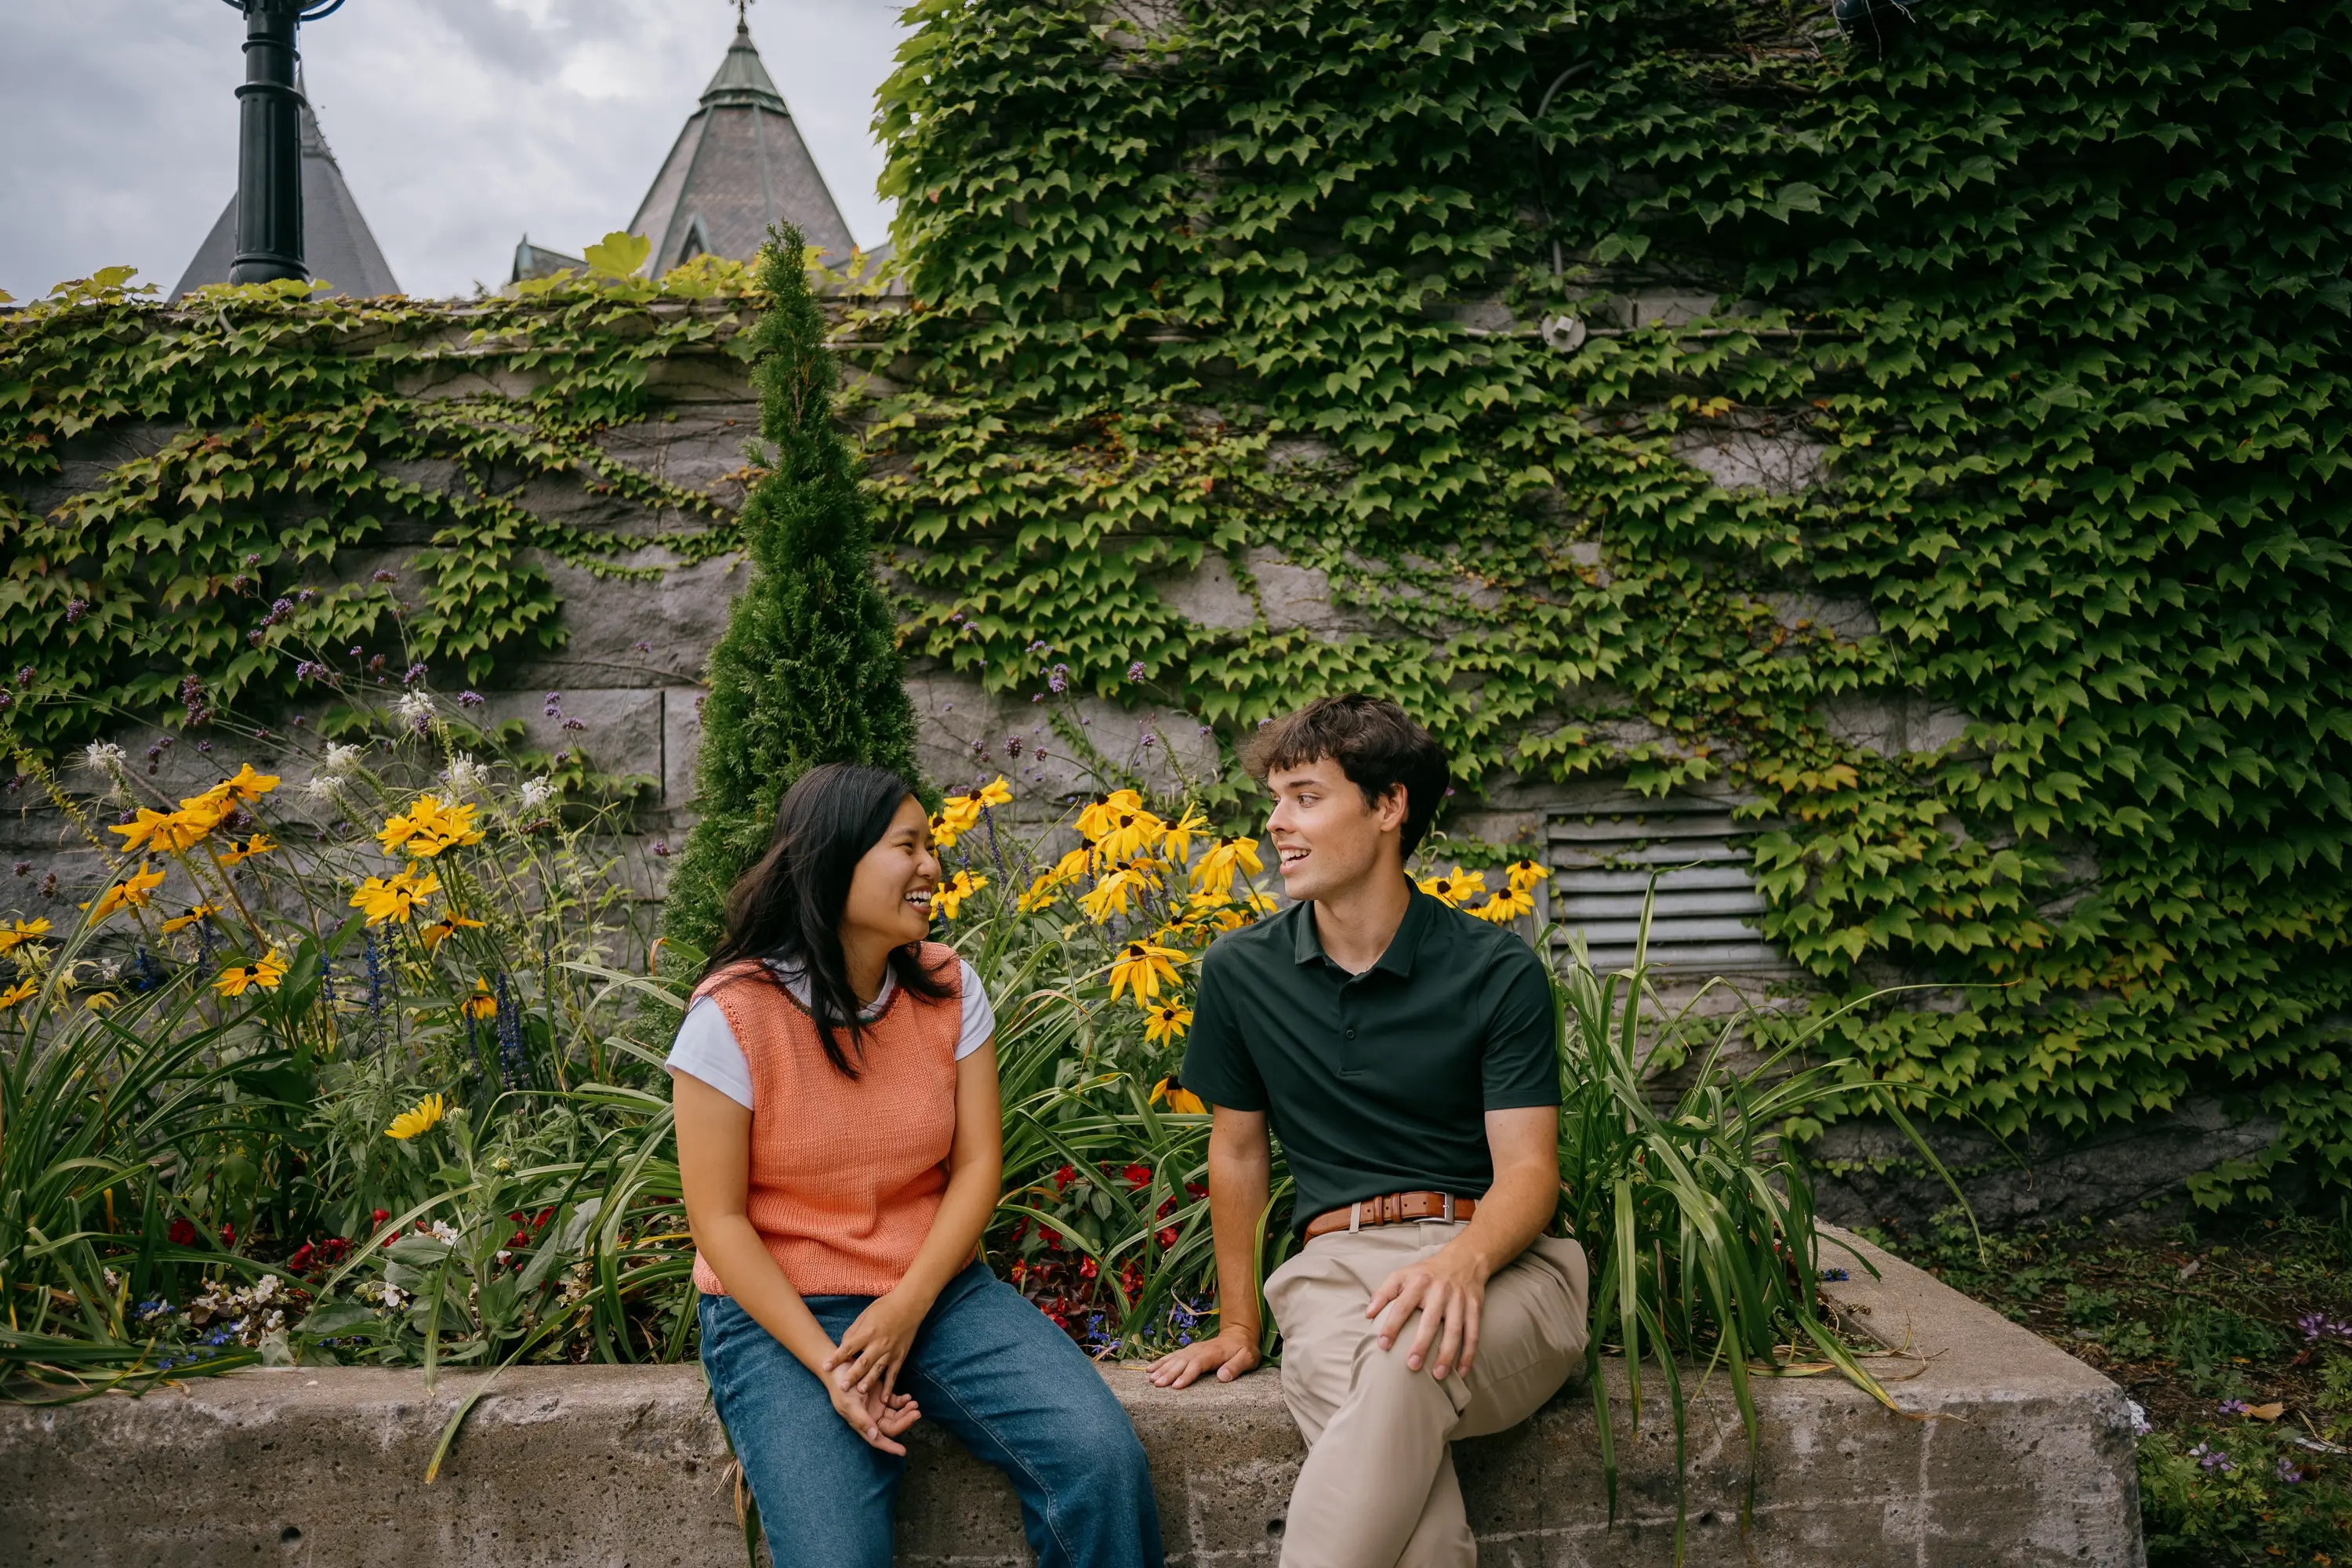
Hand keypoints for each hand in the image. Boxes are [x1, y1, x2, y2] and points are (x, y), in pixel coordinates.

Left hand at [826, 1288, 928, 1398]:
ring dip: (868, 1382)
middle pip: (863, 1362)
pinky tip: (884, 1399)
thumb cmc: (884, 1308)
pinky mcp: (900, 1357)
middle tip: (842, 1387)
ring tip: (859, 1392)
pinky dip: (889, 1387)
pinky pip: (893, 1375)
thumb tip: (843, 1348)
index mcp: (867, 1332)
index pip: (849, 1347)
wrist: (909, 1305)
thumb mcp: (864, 1316)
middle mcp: (879, 1343)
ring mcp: (890, 1351)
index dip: (837, 1358)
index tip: (826, 1367)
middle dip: (852, 1375)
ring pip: (877, 1370)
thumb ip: (853, 1333)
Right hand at [826, 1373, 920, 1454]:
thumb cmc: (841, 1387)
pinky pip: (896, 1402)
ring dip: (906, 1412)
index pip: (878, 1439)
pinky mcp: (882, 1394)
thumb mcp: (849, 1404)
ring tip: (914, 1404)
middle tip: (916, 1413)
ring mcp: (877, 1407)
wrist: (840, 1367)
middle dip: (905, 1422)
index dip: (890, 1447)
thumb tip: (875, 1436)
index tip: (902, 1451)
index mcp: (862, 1424)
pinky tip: (907, 1397)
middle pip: (892, 1426)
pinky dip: (903, 1401)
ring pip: (896, 1415)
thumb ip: (862, 1421)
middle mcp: (871, 1418)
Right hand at [1147, 1324, 1261, 1388]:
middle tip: (1157, 1384)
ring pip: (1175, 1359)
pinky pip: (1172, 1356)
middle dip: (1169, 1373)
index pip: (1197, 1364)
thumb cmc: (1244, 1349)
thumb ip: (1236, 1366)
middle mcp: (1200, 1350)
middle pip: (1182, 1362)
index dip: (1186, 1375)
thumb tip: (1222, 1377)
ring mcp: (1193, 1350)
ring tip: (1150, 1379)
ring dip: (1162, 1368)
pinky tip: (1150, 1369)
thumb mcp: (1248, 1358)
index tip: (1176, 1386)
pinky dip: (1160, 1362)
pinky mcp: (1189, 1351)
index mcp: (1214, 1353)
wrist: (1239, 1334)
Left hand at [1366, 1246, 1489, 1380]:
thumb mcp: (1402, 1275)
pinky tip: (1462, 1371)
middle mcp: (1440, 1291)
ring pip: (1455, 1330)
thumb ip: (1383, 1293)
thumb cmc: (1427, 1272)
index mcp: (1419, 1282)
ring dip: (1447, 1353)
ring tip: (1438, 1375)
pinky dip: (1469, 1353)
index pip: (1402, 1306)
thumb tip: (1367, 1314)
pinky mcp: (1475, 1307)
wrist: (1464, 1258)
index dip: (1391, 1325)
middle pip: (1430, 1320)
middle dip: (1422, 1343)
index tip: (1382, 1345)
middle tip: (1412, 1365)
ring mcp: (1459, 1300)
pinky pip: (1473, 1333)